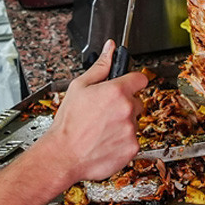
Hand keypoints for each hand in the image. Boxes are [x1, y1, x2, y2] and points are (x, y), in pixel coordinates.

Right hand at [40, 40, 146, 181]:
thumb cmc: (68, 123)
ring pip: (134, 122)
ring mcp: (131, 130)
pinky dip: (122, 142)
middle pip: (136, 102)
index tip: (127, 86)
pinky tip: (105, 141)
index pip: (140, 79)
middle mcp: (127, 109)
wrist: (64, 156)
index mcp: (116, 91)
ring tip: (101, 129)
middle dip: (124, 105)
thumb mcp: (78, 87)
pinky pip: (133, 140)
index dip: (133, 82)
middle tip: (104, 113)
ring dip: (123, 124)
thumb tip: (110, 49)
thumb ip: (100, 66)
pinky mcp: (132, 148)